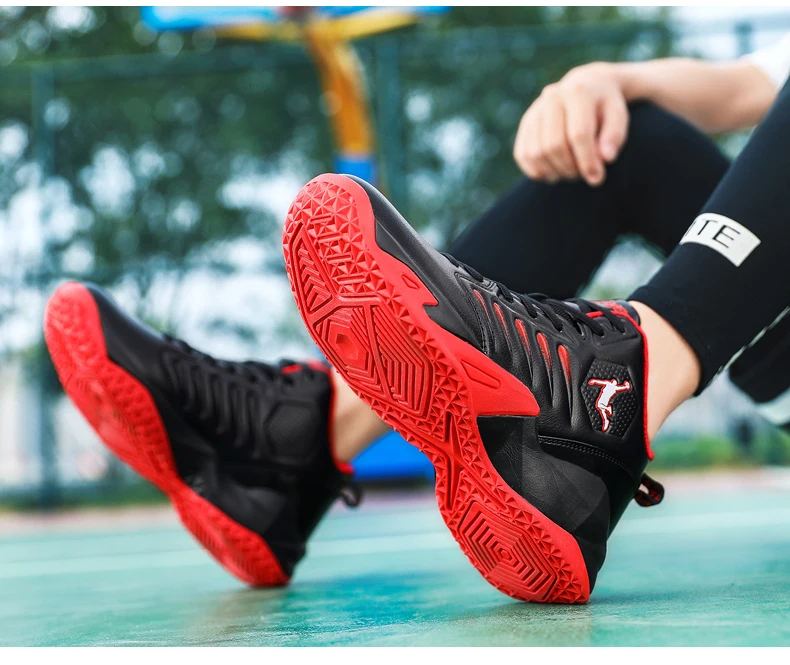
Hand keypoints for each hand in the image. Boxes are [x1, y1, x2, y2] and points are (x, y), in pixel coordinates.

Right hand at [513, 63, 629, 186]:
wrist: (585, 87)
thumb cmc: (604, 108)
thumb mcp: (618, 116)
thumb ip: (614, 137)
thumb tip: (606, 158)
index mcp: (577, 92)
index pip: (578, 134)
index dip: (587, 161)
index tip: (597, 178)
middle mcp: (551, 98)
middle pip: (554, 145)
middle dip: (570, 168)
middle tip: (583, 175)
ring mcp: (535, 111)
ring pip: (537, 153)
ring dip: (555, 171)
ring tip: (571, 172)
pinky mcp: (525, 124)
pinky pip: (523, 155)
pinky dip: (537, 171)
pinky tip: (554, 172)